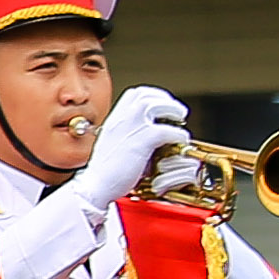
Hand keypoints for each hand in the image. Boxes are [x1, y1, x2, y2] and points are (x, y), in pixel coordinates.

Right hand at [71, 84, 190, 206]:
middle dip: (166, 100)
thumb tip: (147, 130)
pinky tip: (179, 142)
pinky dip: (178, 134)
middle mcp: (122, 118)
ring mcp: (131, 128)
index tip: (163, 104)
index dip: (153, 95)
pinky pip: (168, 130)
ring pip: (157, 105)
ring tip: (180, 121)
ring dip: (173, 110)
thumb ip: (128, 133)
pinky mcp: (142, 141)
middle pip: (147, 94)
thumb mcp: (114, 143)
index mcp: (115, 118)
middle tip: (177, 112)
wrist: (97, 185)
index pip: (135, 93)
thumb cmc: (106, 170)